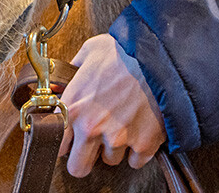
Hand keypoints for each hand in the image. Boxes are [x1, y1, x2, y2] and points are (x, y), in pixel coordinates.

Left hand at [58, 34, 165, 176]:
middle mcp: (92, 127)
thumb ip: (72, 70)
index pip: (56, 144)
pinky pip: (136, 161)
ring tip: (123, 125)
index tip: (71, 139)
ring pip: (110, 160)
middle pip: (78, 167)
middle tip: (93, 145)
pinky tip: (139, 131)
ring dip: (115, 147)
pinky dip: (138, 150)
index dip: (65, 143)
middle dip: (84, 158)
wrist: (162, 57)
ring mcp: (118, 138)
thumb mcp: (91, 52)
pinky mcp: (143, 144)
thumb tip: (62, 82)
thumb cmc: (127, 52)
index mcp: (74, 106)